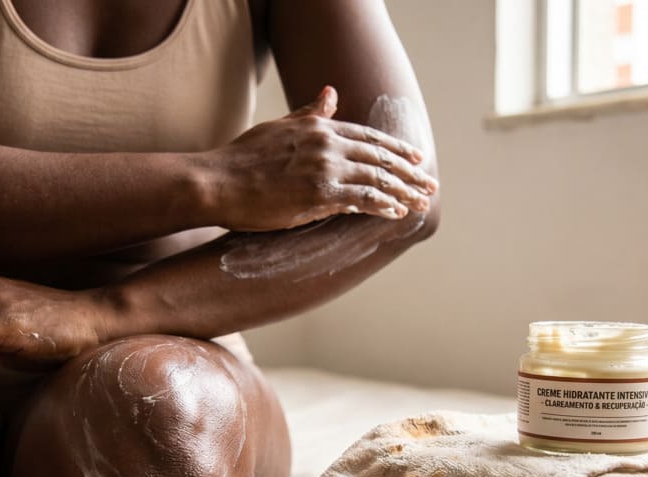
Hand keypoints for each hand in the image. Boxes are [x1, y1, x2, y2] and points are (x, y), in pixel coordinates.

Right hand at [206, 86, 438, 230]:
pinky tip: (396, 213)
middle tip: (430, 184)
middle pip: (381, 158)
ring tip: (420, 203)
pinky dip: (383, 206)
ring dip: (403, 192)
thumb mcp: (280, 126)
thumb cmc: (243, 157)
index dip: (396, 148)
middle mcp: (327, 145)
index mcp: (319, 128)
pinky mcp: (319, 196)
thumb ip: (311, 112)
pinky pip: (362, 200)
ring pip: (377, 179)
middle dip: (409, 172)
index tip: (416, 158)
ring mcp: (324, 170)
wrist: (217, 182)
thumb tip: (331, 92)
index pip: (369, 137)